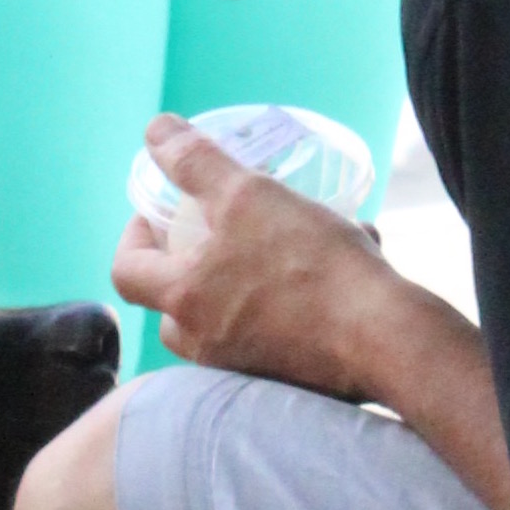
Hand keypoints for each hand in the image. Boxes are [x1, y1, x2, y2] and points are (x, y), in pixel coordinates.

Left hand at [110, 119, 423, 398]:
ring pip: (225, 324)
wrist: (383, 340)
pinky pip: (273, 338)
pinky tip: (329, 274)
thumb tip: (157, 128)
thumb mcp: (248, 196)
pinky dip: (286, 308)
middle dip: (186, 269)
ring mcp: (246, 370)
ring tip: (276, 250)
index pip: (127, 271)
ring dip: (239, 288)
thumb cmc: (310, 265)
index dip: (133, 236)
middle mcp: (205, 347)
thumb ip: (196, 163)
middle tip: (213, 236)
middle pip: (172, 308)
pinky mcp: (287, 381)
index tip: (157, 215)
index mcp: (184, 302)